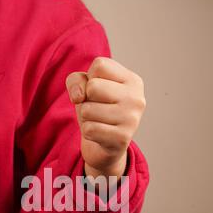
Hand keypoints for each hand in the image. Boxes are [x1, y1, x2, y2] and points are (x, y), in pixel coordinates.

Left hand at [66, 57, 145, 180]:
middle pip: (92, 87)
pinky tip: (99, 134)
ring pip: (87, 109)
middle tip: (97, 109)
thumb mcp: (85, 88)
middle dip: (86, 100)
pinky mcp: (122, 138)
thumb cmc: (97, 110)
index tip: (98, 92)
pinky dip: (87, 132)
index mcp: (132, 80)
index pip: (99, 65)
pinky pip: (89, 129)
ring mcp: (132, 119)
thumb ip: (76, 80)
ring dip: (86, 118)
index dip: (89, 79)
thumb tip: (78, 96)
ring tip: (98, 122)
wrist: (106, 147)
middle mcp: (136, 98)